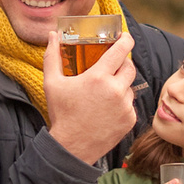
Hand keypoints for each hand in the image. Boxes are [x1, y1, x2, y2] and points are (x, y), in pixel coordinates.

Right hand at [42, 30, 137, 164]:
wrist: (72, 147)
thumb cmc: (62, 114)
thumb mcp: (52, 83)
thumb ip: (52, 56)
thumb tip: (52, 35)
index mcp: (98, 77)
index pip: (121, 50)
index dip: (126, 39)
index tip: (124, 37)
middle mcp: (115, 90)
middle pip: (130, 66)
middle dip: (122, 63)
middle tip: (111, 66)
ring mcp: (125, 106)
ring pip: (130, 86)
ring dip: (121, 85)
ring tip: (104, 93)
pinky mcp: (130, 119)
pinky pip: (130, 104)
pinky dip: (122, 103)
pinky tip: (107, 109)